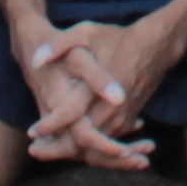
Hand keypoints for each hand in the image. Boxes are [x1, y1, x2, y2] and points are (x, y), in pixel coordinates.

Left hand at [19, 19, 164, 166]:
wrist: (154, 47)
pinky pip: (108, 144)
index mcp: (95, 88)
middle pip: (81, 141)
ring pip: (95, 147)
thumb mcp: (85, 32)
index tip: (32, 131)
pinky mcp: (127, 120)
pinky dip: (89, 150)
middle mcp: (109, 108)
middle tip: (35, 151)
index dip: (49, 125)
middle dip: (56, 150)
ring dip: (72, 153)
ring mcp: (120, 117)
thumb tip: (34, 60)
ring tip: (47, 152)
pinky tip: (71, 148)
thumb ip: (57, 44)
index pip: (69, 115)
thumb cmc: (116, 39)